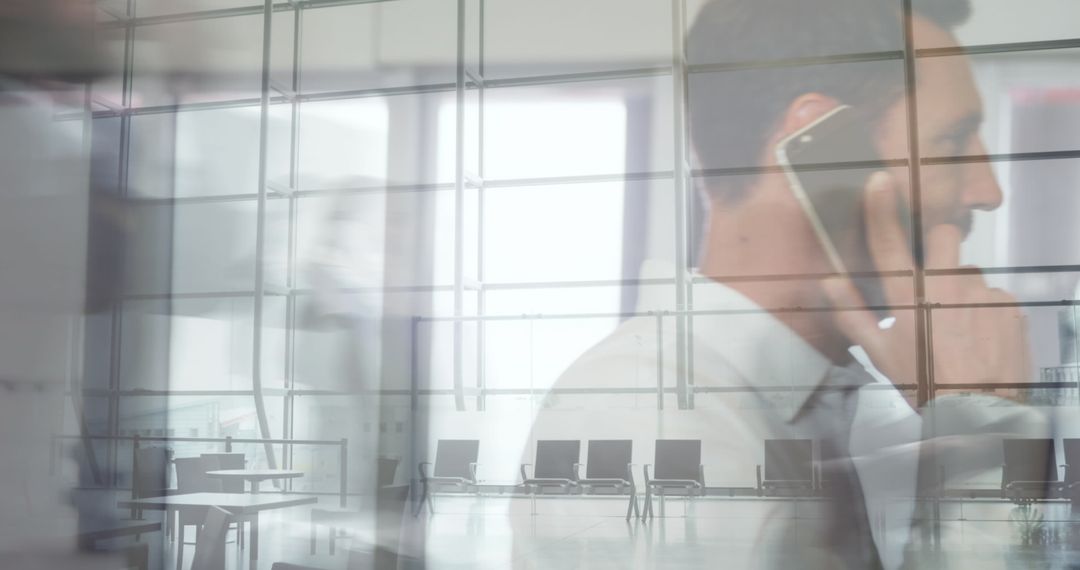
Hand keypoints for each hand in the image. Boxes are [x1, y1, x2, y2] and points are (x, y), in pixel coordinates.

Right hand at [821, 171, 1030, 394]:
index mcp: (910, 296)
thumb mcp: (880, 354)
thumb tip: (828, 281)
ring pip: (971, 276)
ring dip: (965, 293)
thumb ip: (853, 313)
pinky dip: (988, 313)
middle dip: (940, 250)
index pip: (889, 243)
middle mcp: (947, 286)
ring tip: (961, 330)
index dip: (881, 209)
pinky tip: (982, 339)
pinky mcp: (1011, 306)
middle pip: (946, 238)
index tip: (879, 180)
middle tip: (936, 286)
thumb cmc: (923, 384)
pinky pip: (995, 297)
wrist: (980, 414)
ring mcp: (983, 293)